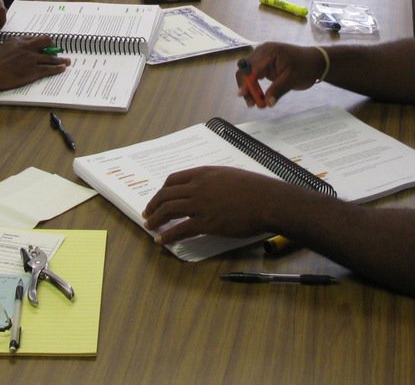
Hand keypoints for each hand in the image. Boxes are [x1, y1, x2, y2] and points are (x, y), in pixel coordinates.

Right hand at [0, 35, 69, 91]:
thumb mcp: (3, 47)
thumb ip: (14, 46)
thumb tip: (19, 49)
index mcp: (19, 40)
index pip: (36, 38)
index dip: (44, 42)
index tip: (47, 44)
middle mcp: (27, 47)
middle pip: (46, 44)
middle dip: (54, 47)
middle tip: (58, 51)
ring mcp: (31, 59)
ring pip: (50, 58)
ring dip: (60, 60)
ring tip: (67, 61)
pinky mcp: (32, 71)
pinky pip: (49, 68)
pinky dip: (57, 68)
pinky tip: (62, 68)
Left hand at [142, 167, 279, 244]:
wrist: (266, 200)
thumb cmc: (254, 188)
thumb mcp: (229, 175)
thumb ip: (214, 181)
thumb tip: (208, 190)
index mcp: (203, 173)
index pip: (173, 180)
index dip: (162, 191)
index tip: (158, 198)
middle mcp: (197, 186)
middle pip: (166, 195)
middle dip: (153, 205)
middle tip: (148, 214)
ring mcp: (200, 204)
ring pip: (169, 210)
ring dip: (156, 219)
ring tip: (150, 227)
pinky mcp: (206, 222)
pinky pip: (180, 229)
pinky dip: (168, 235)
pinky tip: (162, 241)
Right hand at [235, 42, 322, 106]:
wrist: (316, 62)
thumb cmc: (306, 66)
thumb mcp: (292, 79)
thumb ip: (278, 90)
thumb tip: (268, 103)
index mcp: (269, 51)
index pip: (251, 67)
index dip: (246, 81)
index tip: (243, 94)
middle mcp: (262, 52)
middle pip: (245, 70)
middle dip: (246, 86)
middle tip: (251, 103)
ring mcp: (262, 58)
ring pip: (247, 74)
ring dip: (249, 88)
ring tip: (254, 103)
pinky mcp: (264, 65)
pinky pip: (254, 76)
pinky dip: (254, 87)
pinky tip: (258, 97)